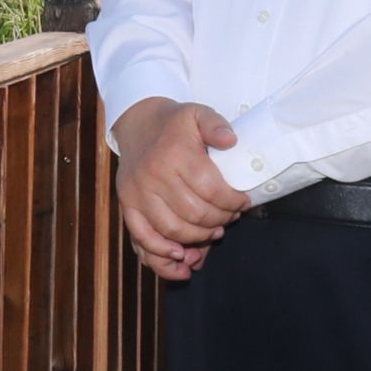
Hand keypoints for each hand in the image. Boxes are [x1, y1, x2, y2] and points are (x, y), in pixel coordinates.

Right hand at [113, 97, 250, 279]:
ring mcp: (138, 193)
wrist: (137, 124)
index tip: (243, 203)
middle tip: (230, 217)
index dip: (233, 202)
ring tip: (214, 232)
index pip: (211, 190)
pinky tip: (182, 257)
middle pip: (195, 214)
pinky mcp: (127, 206)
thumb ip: (216, 124)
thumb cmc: (173, 123)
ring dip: (199, 239)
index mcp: (175, 153)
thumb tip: (231, 141)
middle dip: (220, 221)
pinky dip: (162, 254)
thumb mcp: (198, 113)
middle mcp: (154, 175)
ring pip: (173, 230)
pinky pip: (143, 238)